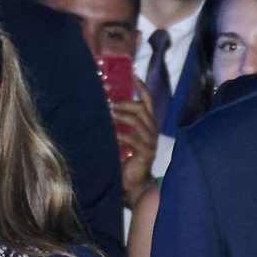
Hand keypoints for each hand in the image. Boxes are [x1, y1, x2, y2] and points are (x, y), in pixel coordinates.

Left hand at [112, 82, 159, 208]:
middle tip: (110, 103)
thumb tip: (104, 105)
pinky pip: (133, 139)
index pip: (148, 102)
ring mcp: (150, 141)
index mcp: (148, 124)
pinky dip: (121, 136)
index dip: (142, 88)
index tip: (133, 75)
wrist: (132, 181)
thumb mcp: (121, 135)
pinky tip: (112, 136)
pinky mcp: (146, 152)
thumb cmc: (124, 157)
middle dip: (125, 104)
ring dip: (122, 116)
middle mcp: (152, 130)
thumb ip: (118, 121)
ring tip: (109, 115)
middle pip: (142, 109)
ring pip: (138, 122)